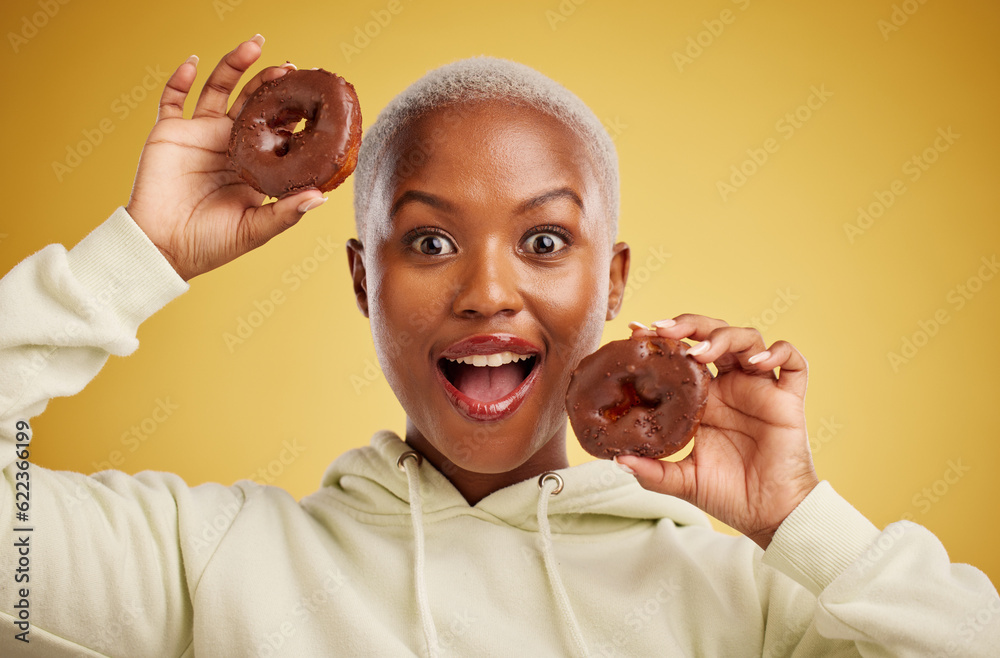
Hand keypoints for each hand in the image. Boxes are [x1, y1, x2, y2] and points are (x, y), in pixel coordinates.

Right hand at [125, 35, 326, 280]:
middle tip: (291, 67)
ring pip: (219, 89)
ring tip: (254, 45)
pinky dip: (180, 78)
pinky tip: (194, 62)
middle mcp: (229, 144)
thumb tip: (321, 196)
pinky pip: (172, 98)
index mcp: (253, 164)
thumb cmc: (211, 244)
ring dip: (234, 65)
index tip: (313, 97)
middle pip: (252, 101)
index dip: (294, 112)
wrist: (163, 248)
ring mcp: (200, 135)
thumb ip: (286, 212)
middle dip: (270, 81)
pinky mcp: (170, 132)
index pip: (278, 129)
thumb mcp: (255, 230)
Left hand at [617, 315, 818, 549]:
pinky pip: (794, 363)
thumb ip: (652, 471)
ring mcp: (760, 389)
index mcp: (704, 398)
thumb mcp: (682, 481)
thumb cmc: (729, 495)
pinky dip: (778, 351)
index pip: (683, 355)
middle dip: (689, 325)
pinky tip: (756, 361)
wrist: (769, 516)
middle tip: (664, 330)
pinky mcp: (789, 400)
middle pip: (713, 335)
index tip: (637, 331)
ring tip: (700, 351)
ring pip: (748, 339)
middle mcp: (731, 386)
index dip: (664, 340)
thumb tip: (617, 460)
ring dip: (723, 337)